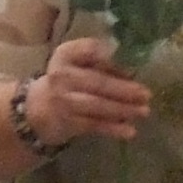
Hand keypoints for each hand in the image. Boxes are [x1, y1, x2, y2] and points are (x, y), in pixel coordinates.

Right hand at [28, 35, 153, 144]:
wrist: (36, 108)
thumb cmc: (66, 82)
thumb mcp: (75, 64)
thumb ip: (99, 63)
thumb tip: (131, 72)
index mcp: (65, 55)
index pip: (89, 50)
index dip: (111, 60)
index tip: (130, 68)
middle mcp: (61, 75)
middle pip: (97, 82)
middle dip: (125, 89)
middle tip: (147, 94)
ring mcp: (63, 100)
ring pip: (97, 105)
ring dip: (123, 109)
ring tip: (144, 112)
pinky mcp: (67, 122)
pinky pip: (93, 125)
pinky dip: (112, 129)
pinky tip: (129, 131)